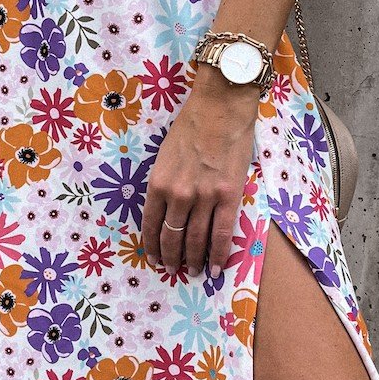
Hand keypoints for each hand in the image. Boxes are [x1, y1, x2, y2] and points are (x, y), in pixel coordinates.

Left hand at [142, 65, 259, 277]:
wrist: (221, 107)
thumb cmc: (192, 125)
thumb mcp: (165, 154)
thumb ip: (165, 182)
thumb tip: (168, 208)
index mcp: (158, 182)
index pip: (150, 224)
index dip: (152, 246)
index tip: (154, 259)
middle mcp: (178, 193)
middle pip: (172, 236)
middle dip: (171, 257)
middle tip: (174, 270)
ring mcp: (204, 197)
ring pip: (196, 240)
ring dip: (193, 260)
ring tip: (194, 272)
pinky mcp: (229, 196)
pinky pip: (222, 234)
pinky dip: (217, 255)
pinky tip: (215, 269)